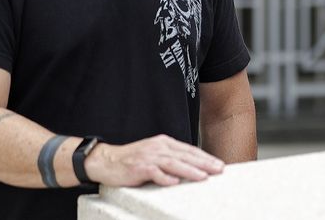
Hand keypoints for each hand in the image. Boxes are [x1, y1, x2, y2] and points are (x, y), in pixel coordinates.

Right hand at [86, 134, 224, 186]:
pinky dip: (165, 178)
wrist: (106, 160)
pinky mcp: (139, 168)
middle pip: (185, 155)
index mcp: (164, 143)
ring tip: (203, 176)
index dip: (205, 157)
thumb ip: (171, 158)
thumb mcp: (154, 153)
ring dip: (190, 170)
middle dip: (204, 163)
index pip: (189, 150)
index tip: (218, 164)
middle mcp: (158, 147)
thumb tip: (191, 166)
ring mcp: (149, 157)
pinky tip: (174, 182)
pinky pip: (154, 173)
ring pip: (173, 163)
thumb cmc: (132, 159)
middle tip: (219, 169)